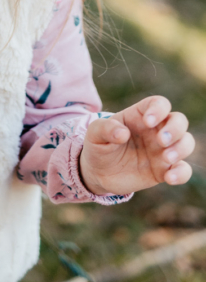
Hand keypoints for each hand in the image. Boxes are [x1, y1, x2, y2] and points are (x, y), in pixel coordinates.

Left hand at [79, 96, 194, 195]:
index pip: (159, 103)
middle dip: (175, 129)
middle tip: (161, 141)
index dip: (159, 109)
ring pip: (186, 142)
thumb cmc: (99, 146)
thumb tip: (122, 133)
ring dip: (181, 149)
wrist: (99, 173)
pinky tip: (169, 178)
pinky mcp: (164, 170)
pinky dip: (181, 173)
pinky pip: (183, 169)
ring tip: (166, 158)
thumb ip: (105, 129)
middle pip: (179, 120)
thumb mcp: (95, 134)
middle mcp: (156, 130)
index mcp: (140, 115)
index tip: (148, 121)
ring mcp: (162, 150)